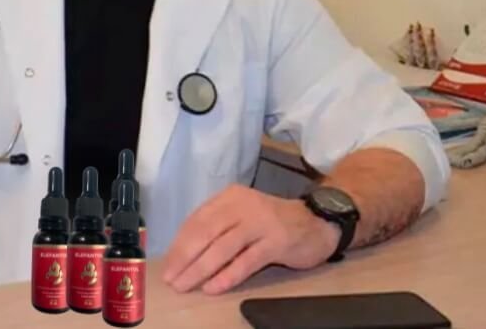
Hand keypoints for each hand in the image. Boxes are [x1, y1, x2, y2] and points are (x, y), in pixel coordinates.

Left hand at [161, 184, 340, 294]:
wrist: (317, 222)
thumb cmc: (272, 223)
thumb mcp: (242, 216)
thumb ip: (218, 227)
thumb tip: (184, 253)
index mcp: (230, 198)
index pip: (197, 220)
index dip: (180, 244)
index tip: (168, 265)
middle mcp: (244, 206)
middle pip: (206, 232)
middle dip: (185, 258)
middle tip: (172, 279)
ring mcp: (261, 223)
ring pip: (223, 247)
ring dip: (201, 269)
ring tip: (187, 285)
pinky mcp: (277, 242)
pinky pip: (246, 261)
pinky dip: (228, 275)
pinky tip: (214, 287)